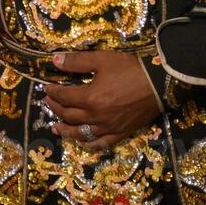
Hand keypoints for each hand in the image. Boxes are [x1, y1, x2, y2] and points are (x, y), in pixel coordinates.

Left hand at [36, 50, 160, 150]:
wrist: (159, 84)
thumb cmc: (130, 69)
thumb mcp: (102, 60)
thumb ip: (76, 61)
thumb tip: (54, 60)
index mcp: (90, 98)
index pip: (64, 97)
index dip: (52, 92)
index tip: (46, 87)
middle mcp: (96, 117)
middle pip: (69, 115)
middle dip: (55, 108)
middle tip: (47, 102)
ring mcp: (108, 128)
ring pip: (81, 133)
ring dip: (66, 130)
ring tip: (55, 128)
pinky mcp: (120, 133)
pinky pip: (101, 143)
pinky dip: (89, 144)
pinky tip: (83, 142)